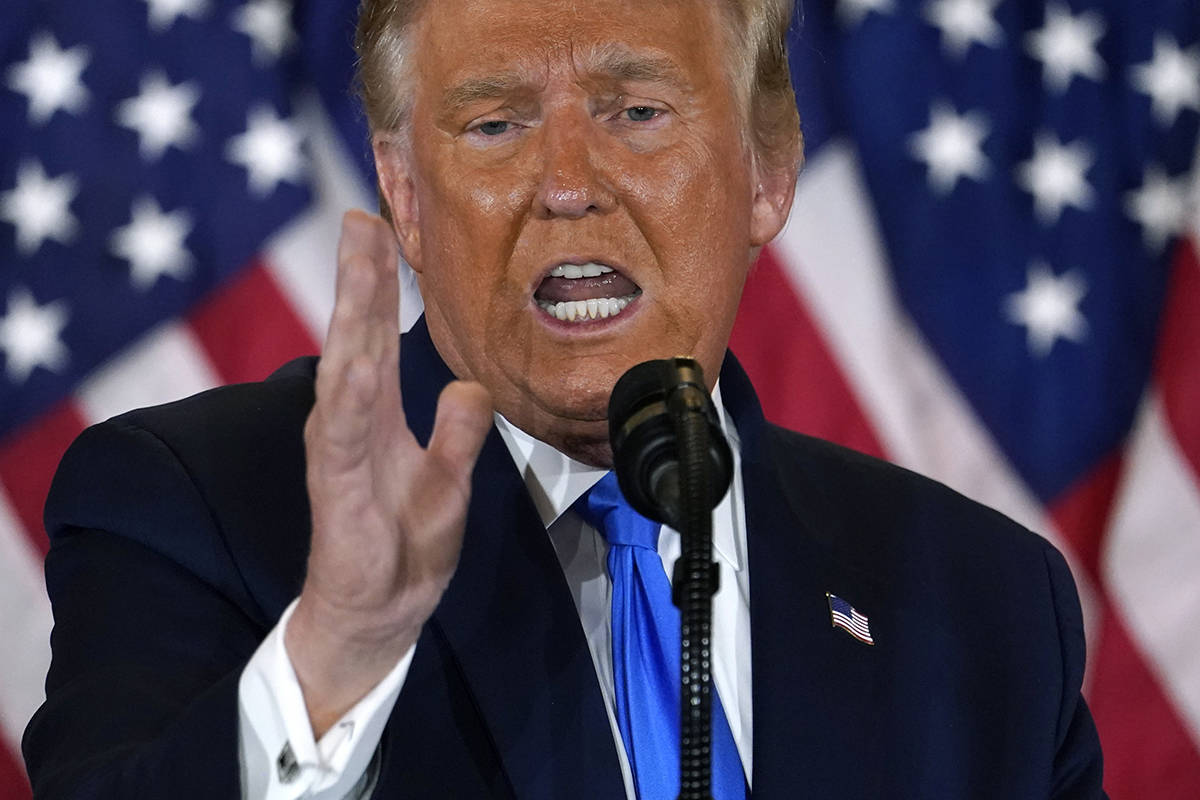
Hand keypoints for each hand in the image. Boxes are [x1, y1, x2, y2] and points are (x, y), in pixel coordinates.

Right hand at [286, 210, 492, 736]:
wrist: (381, 614)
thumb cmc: (405, 547)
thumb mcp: (448, 479)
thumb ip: (458, 431)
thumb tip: (471, 387)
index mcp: (376, 416)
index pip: (377, 336)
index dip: (379, 284)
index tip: (378, 227)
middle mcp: (352, 423)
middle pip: (356, 337)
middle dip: (360, 278)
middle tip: (361, 218)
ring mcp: (341, 453)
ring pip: (344, 370)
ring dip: (351, 315)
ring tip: (358, 262)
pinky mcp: (339, 489)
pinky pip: (345, 434)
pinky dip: (349, 394)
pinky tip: (357, 357)